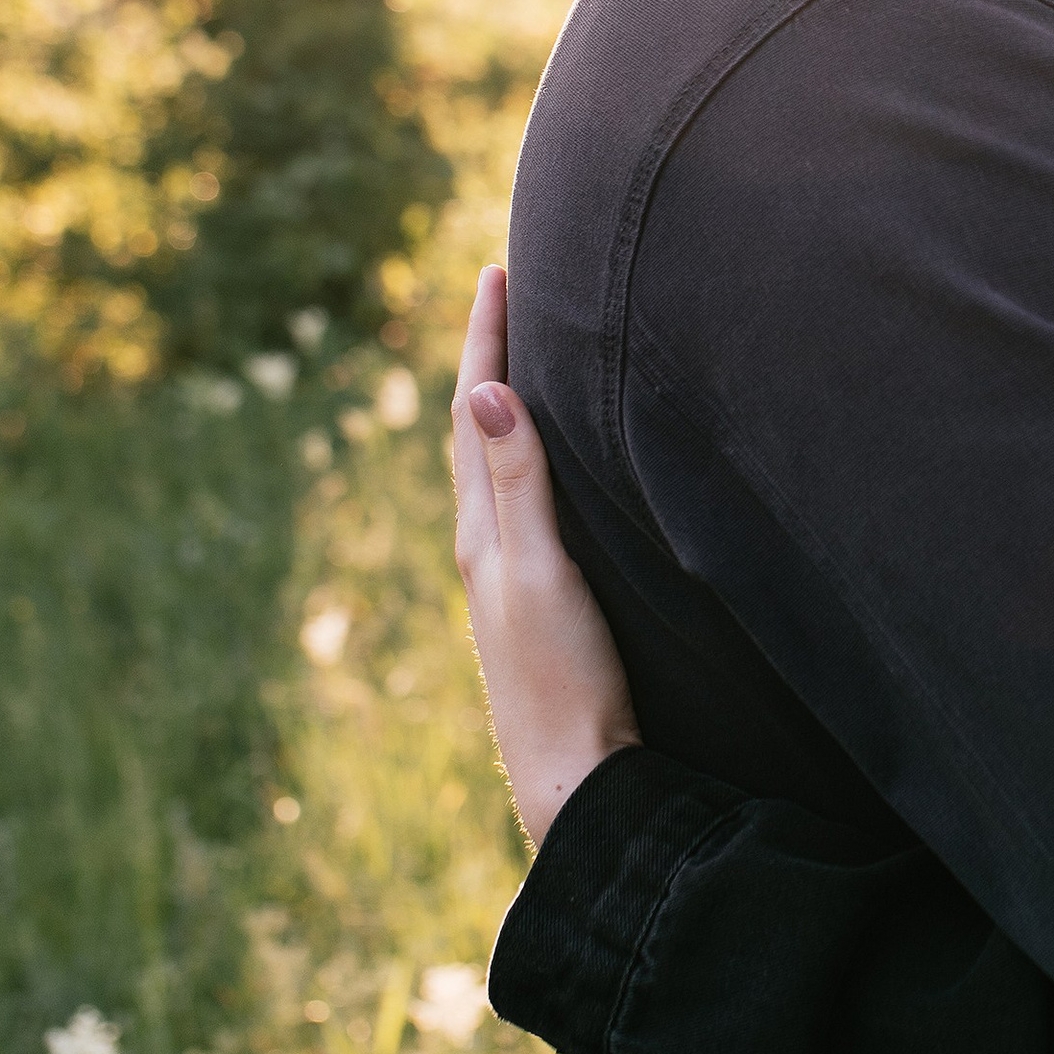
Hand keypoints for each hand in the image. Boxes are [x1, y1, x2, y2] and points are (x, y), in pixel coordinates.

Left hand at [450, 263, 639, 845]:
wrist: (578, 781)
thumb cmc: (562, 680)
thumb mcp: (541, 573)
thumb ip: (519, 486)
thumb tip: (485, 394)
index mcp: (480, 533)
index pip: (476, 413)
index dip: (486, 341)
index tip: (496, 271)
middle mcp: (487, 549)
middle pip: (479, 432)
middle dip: (492, 359)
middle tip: (506, 294)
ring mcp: (513, 579)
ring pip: (499, 469)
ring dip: (508, 408)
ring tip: (525, 360)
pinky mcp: (543, 604)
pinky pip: (525, 505)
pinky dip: (532, 459)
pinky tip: (554, 471)